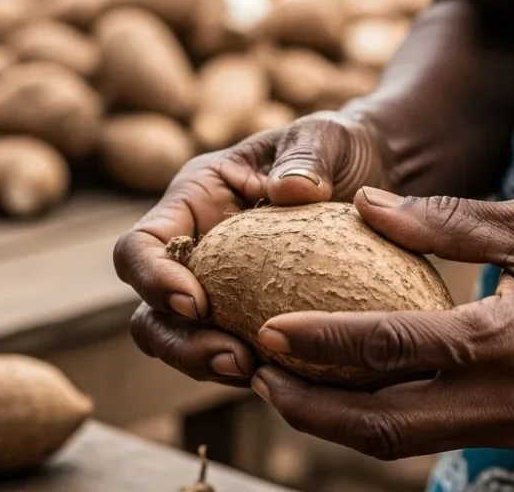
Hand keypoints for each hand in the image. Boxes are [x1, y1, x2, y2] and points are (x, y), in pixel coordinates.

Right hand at [114, 112, 387, 385]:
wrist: (372, 174)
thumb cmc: (337, 147)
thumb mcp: (324, 137)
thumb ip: (306, 157)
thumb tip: (292, 192)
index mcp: (194, 201)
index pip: (141, 246)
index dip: (152, 279)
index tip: (196, 303)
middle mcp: (197, 249)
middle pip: (151, 312)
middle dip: (181, 342)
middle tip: (235, 359)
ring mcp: (224, 289)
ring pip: (187, 342)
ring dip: (209, 364)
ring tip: (256, 373)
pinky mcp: (256, 316)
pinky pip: (240, 352)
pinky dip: (255, 369)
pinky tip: (291, 376)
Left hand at [249, 189, 513, 458]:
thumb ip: (449, 220)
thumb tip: (369, 205)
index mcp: (511, 340)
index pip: (392, 351)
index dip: (319, 345)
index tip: (265, 331)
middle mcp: (509, 399)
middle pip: (382, 425)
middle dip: (309, 407)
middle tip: (257, 374)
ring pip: (405, 441)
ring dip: (340, 420)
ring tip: (291, 385)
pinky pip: (438, 434)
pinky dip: (386, 417)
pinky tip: (361, 387)